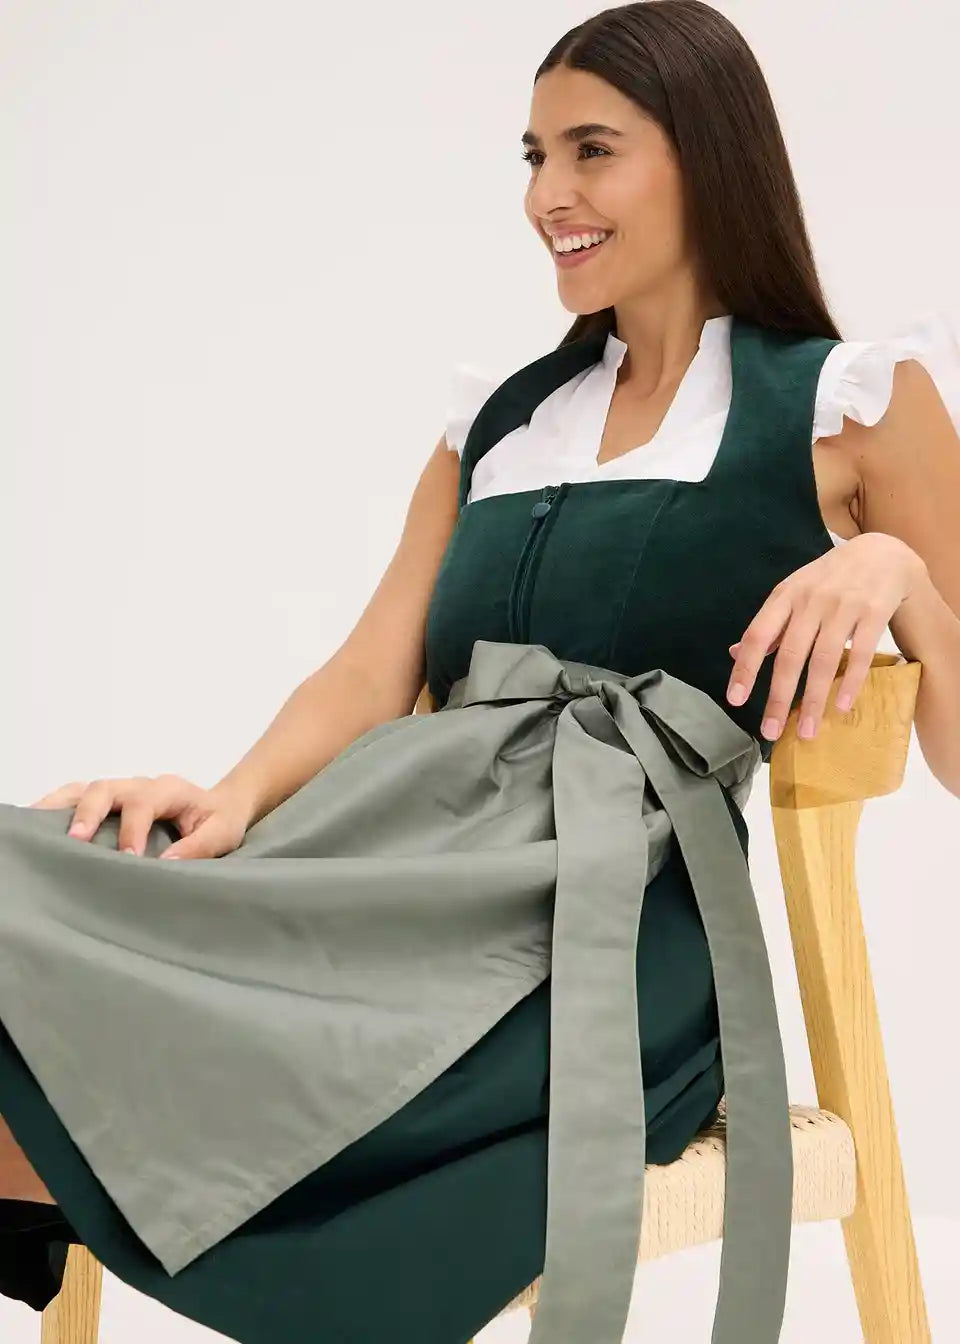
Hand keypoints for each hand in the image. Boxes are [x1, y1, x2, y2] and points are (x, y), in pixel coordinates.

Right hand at [28, 775, 255, 858]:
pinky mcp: (111, 801)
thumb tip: (165, 861)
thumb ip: (199, 847)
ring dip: (62, 807)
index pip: (144, 802)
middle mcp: (141, 785)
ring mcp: (123, 790)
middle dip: (89, 813)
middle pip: (107, 788)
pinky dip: (58, 808)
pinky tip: (38, 823)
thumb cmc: (221, 821)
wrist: (222, 805)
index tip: (129, 858)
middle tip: (77, 841)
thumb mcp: (222, 834)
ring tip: (36, 826)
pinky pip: (78, 797)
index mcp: (170, 790)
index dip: (133, 829)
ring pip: (86, 789)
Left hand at [725, 532, 927, 740]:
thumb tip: (735, 653)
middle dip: (778, 698)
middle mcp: (810, 601)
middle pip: (789, 655)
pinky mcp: (873, 612)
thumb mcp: (793, 593)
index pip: (756, 635)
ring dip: (814, 700)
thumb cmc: (829, 579)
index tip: (736, 699)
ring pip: (824, 659)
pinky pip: (861, 652)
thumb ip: (769, 625)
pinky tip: (842, 707)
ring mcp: (843, 606)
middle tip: (771, 732)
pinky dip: (851, 682)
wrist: (881, 552)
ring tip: (807, 731)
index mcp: (784, 596)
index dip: (745, 668)